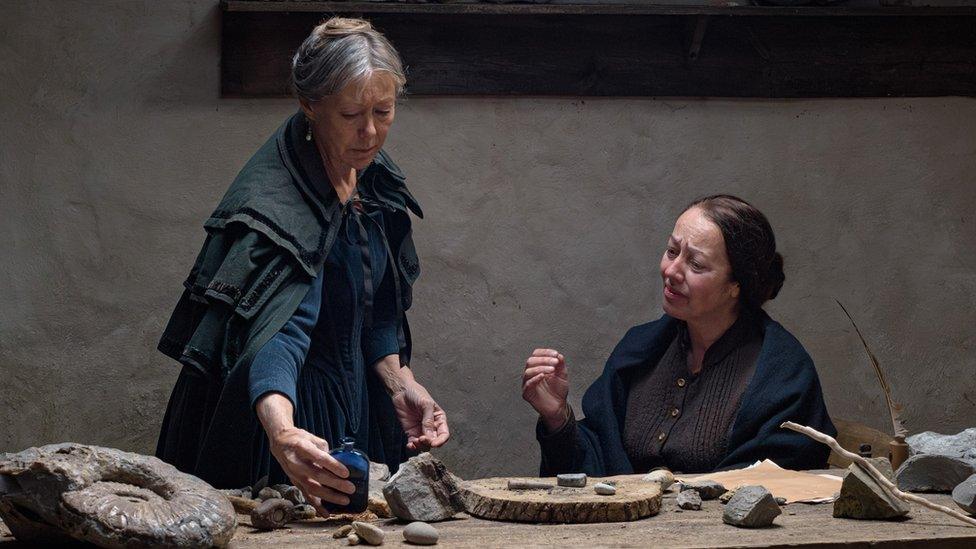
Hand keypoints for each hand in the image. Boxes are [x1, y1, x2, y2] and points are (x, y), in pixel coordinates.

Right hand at [255, 393, 353, 517]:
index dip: (333, 466)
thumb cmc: (299, 439)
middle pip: (317, 476)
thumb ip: (325, 449)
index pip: (319, 457)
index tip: (346, 473)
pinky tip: (326, 513)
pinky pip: (306, 496)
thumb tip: (338, 462)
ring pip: (312, 488)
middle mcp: (296, 463)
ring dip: (329, 496)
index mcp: (301, 447)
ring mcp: (294, 474)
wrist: (280, 442)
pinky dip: (316, 505)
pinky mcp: (295, 482)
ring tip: (344, 500)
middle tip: (350, 488)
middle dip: (335, 484)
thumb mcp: (312, 438)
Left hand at [391, 381, 449, 450]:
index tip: (434, 443)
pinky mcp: (411, 432)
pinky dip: (412, 447)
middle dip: (429, 442)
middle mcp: (432, 426)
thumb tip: (429, 436)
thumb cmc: (417, 394)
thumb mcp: (426, 404)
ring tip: (415, 441)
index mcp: (439, 419)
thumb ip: (428, 420)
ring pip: (424, 445)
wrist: (402, 391)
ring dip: (421, 446)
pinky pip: (413, 444)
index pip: (444, 434)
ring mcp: (421, 430)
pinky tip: (410, 445)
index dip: (440, 441)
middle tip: (421, 439)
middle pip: (434, 441)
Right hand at [522, 348, 569, 430]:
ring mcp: (527, 383)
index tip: (556, 354)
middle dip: (544, 360)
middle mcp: (531, 374)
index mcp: (538, 367)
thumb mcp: (562, 375)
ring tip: (552, 370)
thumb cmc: (558, 391)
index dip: (545, 352)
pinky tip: (543, 376)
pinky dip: (535, 378)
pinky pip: (527, 384)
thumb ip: (560, 364)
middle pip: (531, 361)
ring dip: (541, 368)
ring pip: (528, 371)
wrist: (559, 407)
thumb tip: (558, 354)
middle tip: (555, 362)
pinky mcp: (527, 393)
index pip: (536, 354)